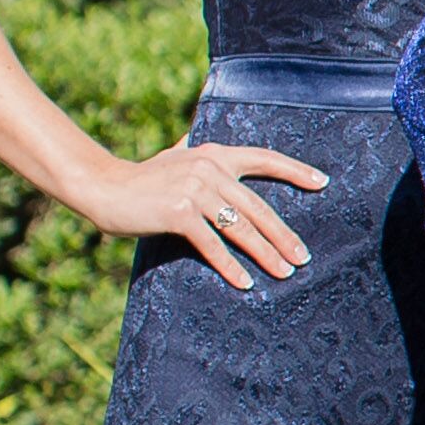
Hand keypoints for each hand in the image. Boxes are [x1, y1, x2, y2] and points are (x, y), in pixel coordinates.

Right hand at [72, 139, 324, 289]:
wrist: (102, 187)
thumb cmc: (142, 179)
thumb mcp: (175, 158)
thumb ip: (196, 154)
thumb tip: (204, 142)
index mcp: (214, 155)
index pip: (265, 159)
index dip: (295, 171)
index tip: (322, 184)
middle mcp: (209, 169)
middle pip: (258, 207)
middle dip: (284, 235)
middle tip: (303, 257)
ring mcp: (194, 190)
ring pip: (241, 228)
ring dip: (266, 254)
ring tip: (284, 272)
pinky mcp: (179, 213)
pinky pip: (213, 244)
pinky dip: (230, 265)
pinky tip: (245, 282)